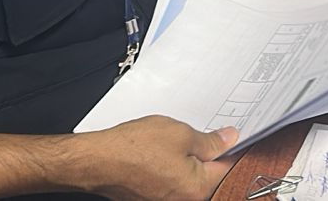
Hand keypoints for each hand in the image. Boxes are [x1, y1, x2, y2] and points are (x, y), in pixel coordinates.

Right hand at [72, 115, 237, 200]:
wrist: (98, 161)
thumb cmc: (134, 149)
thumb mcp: (181, 134)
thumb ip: (210, 140)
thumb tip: (229, 139)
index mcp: (198, 189)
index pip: (227, 166)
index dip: (228, 145)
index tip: (228, 133)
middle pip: (208, 174)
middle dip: (206, 153)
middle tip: (195, 133)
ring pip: (188, 176)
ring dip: (186, 159)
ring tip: (171, 141)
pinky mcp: (152, 198)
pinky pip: (171, 180)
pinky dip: (170, 166)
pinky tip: (159, 152)